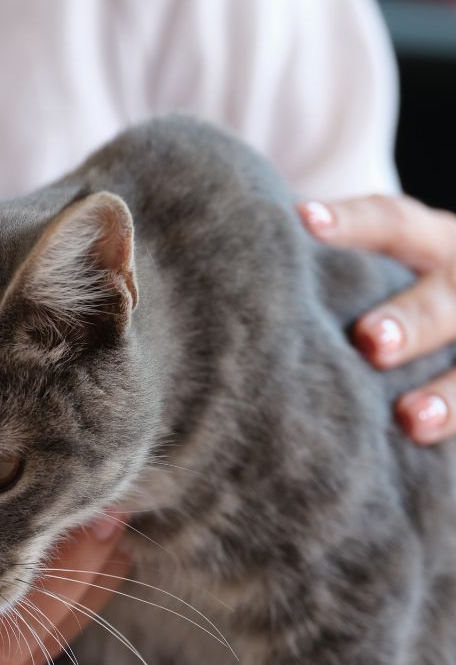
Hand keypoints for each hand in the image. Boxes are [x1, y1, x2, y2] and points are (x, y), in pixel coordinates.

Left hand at [299, 196, 455, 444]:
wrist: (440, 329)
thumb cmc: (384, 299)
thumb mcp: (378, 272)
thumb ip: (330, 273)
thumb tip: (230, 257)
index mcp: (431, 242)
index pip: (392, 224)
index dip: (351, 222)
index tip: (301, 224)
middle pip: (447, 295)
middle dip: (411, 319)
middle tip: (369, 342)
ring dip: (447, 392)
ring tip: (409, 418)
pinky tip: (422, 441)